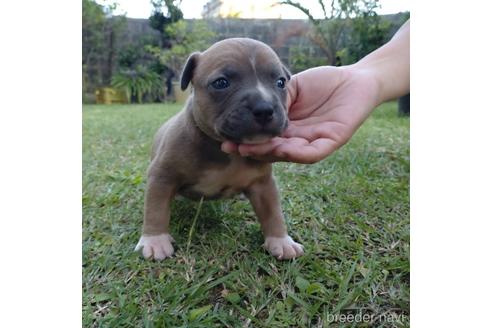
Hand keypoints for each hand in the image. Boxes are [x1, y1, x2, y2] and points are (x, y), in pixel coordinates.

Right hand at [221, 65, 380, 162]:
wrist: (355, 78)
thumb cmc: (323, 82)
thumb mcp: (291, 87)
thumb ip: (274, 98)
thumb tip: (252, 106)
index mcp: (287, 128)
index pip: (262, 138)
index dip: (244, 139)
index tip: (224, 136)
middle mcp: (297, 139)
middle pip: (270, 150)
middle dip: (249, 150)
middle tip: (228, 147)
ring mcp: (313, 142)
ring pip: (287, 154)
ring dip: (267, 154)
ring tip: (248, 149)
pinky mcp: (331, 141)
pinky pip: (312, 153)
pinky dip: (296, 153)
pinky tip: (281, 149)